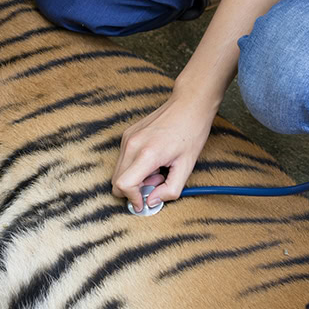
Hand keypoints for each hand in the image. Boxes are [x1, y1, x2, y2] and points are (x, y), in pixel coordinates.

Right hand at [112, 95, 216, 210]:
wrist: (189, 105)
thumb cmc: (191, 132)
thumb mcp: (187, 167)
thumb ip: (170, 190)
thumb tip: (153, 201)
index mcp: (147, 154)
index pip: (123, 184)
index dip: (132, 198)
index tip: (143, 203)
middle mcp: (132, 145)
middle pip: (116, 181)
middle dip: (134, 189)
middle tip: (156, 183)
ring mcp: (127, 138)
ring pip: (118, 171)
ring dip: (134, 178)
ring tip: (157, 170)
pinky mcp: (127, 134)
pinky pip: (123, 160)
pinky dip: (134, 167)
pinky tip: (153, 161)